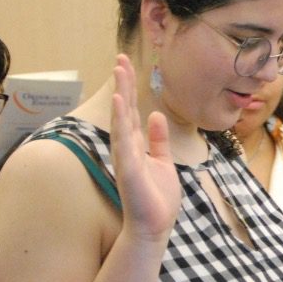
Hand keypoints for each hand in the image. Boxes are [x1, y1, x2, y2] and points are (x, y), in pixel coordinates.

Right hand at [110, 55, 180, 242]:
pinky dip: (121, 119)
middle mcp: (127, 147)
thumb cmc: (157, 197)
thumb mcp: (163, 162)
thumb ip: (158, 139)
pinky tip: (120, 102)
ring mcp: (126, 156)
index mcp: (135, 145)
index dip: (129, 87)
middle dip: (123, 83)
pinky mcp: (129, 168)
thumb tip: (156, 116)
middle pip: (124, 109)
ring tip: (119, 70)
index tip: (126, 64)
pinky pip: (124, 140)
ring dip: (121, 94)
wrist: (155, 225)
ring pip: (122, 119)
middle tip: (120, 57)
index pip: (131, 110)